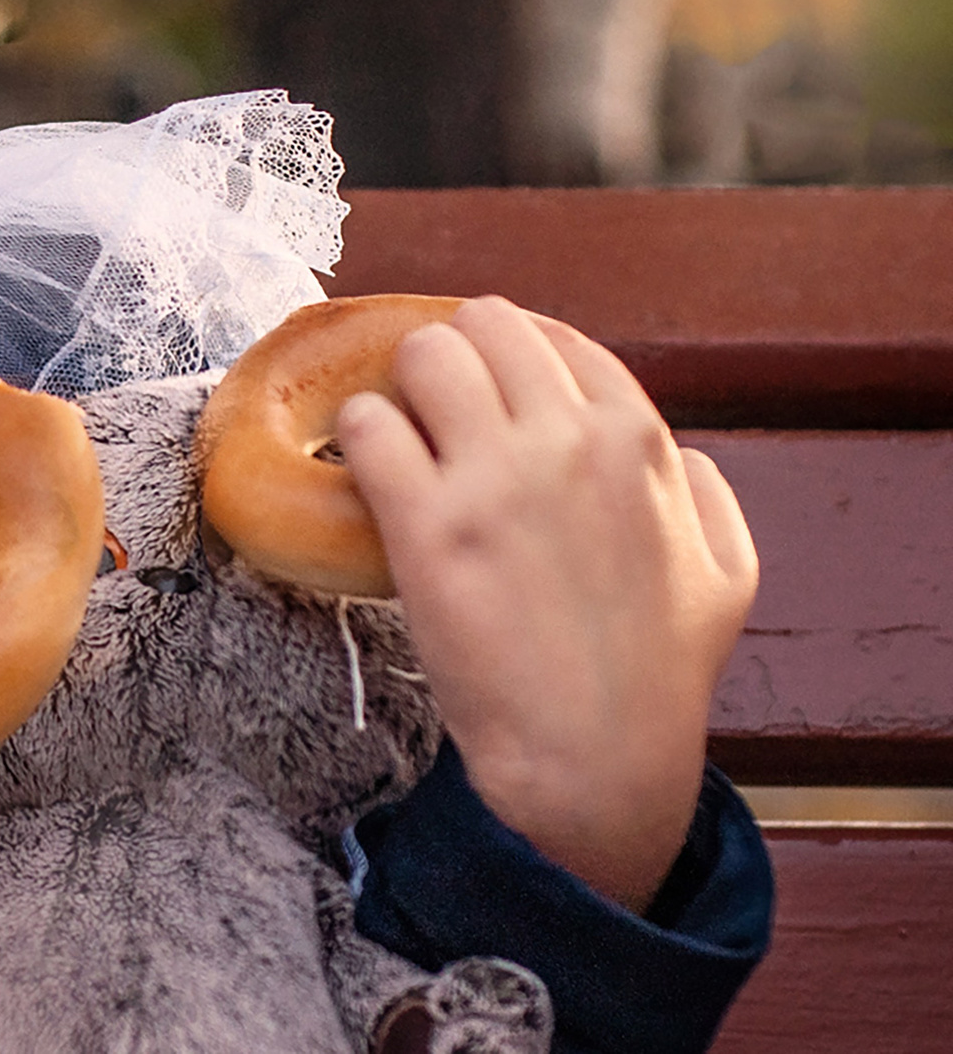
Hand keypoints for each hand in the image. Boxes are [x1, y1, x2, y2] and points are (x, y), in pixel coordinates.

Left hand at [336, 297, 757, 910]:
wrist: (592, 761)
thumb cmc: (659, 676)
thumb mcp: (727, 571)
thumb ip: (705, 494)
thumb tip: (677, 452)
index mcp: (638, 440)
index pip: (554, 337)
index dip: (509, 360)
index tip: (484, 395)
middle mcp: (569, 439)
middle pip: (481, 325)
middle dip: (451, 359)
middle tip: (432, 412)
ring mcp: (496, 477)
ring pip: (421, 354)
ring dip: (400, 387)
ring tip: (398, 438)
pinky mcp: (428, 524)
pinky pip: (367, 425)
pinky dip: (357, 436)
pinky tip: (367, 474)